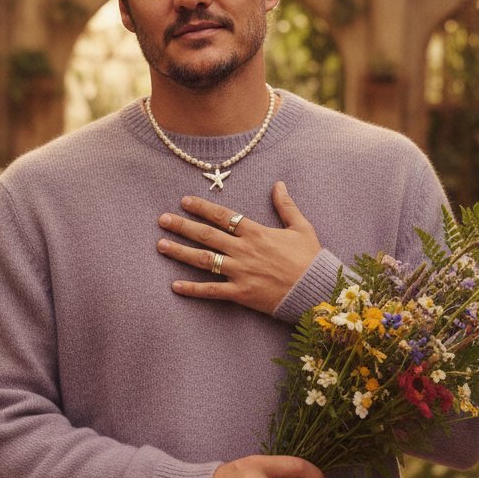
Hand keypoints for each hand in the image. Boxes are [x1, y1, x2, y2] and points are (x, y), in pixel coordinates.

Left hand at [157, 181, 320, 314]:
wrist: (317, 291)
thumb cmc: (311, 259)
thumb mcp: (302, 227)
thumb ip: (286, 206)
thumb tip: (279, 184)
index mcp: (257, 232)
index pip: (223, 216)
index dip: (202, 207)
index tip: (184, 201)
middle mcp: (244, 250)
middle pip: (207, 235)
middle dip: (182, 226)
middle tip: (162, 220)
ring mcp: (240, 272)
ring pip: (204, 260)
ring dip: (181, 252)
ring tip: (161, 245)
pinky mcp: (241, 293)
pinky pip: (212, 291)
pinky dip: (193, 289)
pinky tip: (175, 286)